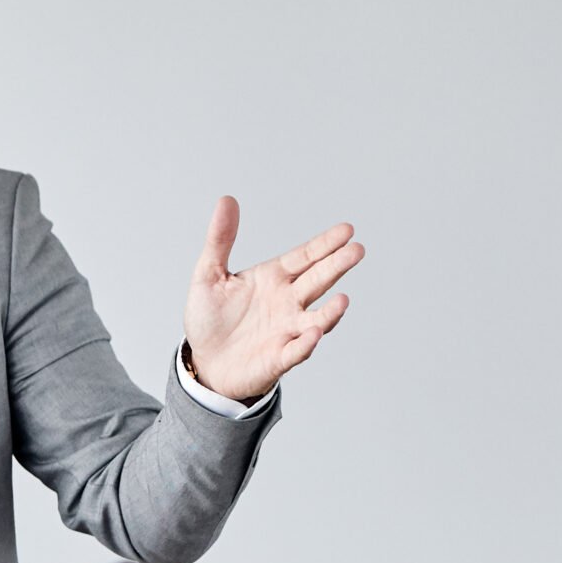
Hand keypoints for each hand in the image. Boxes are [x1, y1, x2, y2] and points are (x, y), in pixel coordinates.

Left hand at [181, 197, 363, 401]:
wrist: (205, 361)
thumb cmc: (211, 318)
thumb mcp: (209, 275)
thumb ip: (220, 240)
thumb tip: (226, 200)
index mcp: (274, 278)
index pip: (305, 257)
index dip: (325, 245)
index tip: (347, 230)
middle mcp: (288, 302)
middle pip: (318, 281)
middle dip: (337, 266)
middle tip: (357, 250)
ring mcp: (287, 330)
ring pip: (316, 319)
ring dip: (330, 311)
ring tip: (342, 300)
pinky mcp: (278, 358)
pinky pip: (296, 351)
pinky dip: (305, 344)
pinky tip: (313, 334)